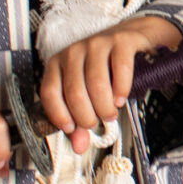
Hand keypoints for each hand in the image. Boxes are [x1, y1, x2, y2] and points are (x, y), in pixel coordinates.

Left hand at [37, 16, 182, 154]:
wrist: (132, 36)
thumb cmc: (106, 66)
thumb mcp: (88, 92)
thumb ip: (80, 120)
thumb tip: (79, 147)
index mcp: (58, 64)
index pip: (49, 92)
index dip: (59, 115)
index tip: (72, 128)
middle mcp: (74, 52)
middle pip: (74, 92)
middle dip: (87, 116)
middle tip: (98, 121)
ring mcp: (97, 44)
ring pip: (96, 83)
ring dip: (105, 106)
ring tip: (110, 112)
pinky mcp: (120, 41)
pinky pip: (120, 69)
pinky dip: (121, 89)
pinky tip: (121, 98)